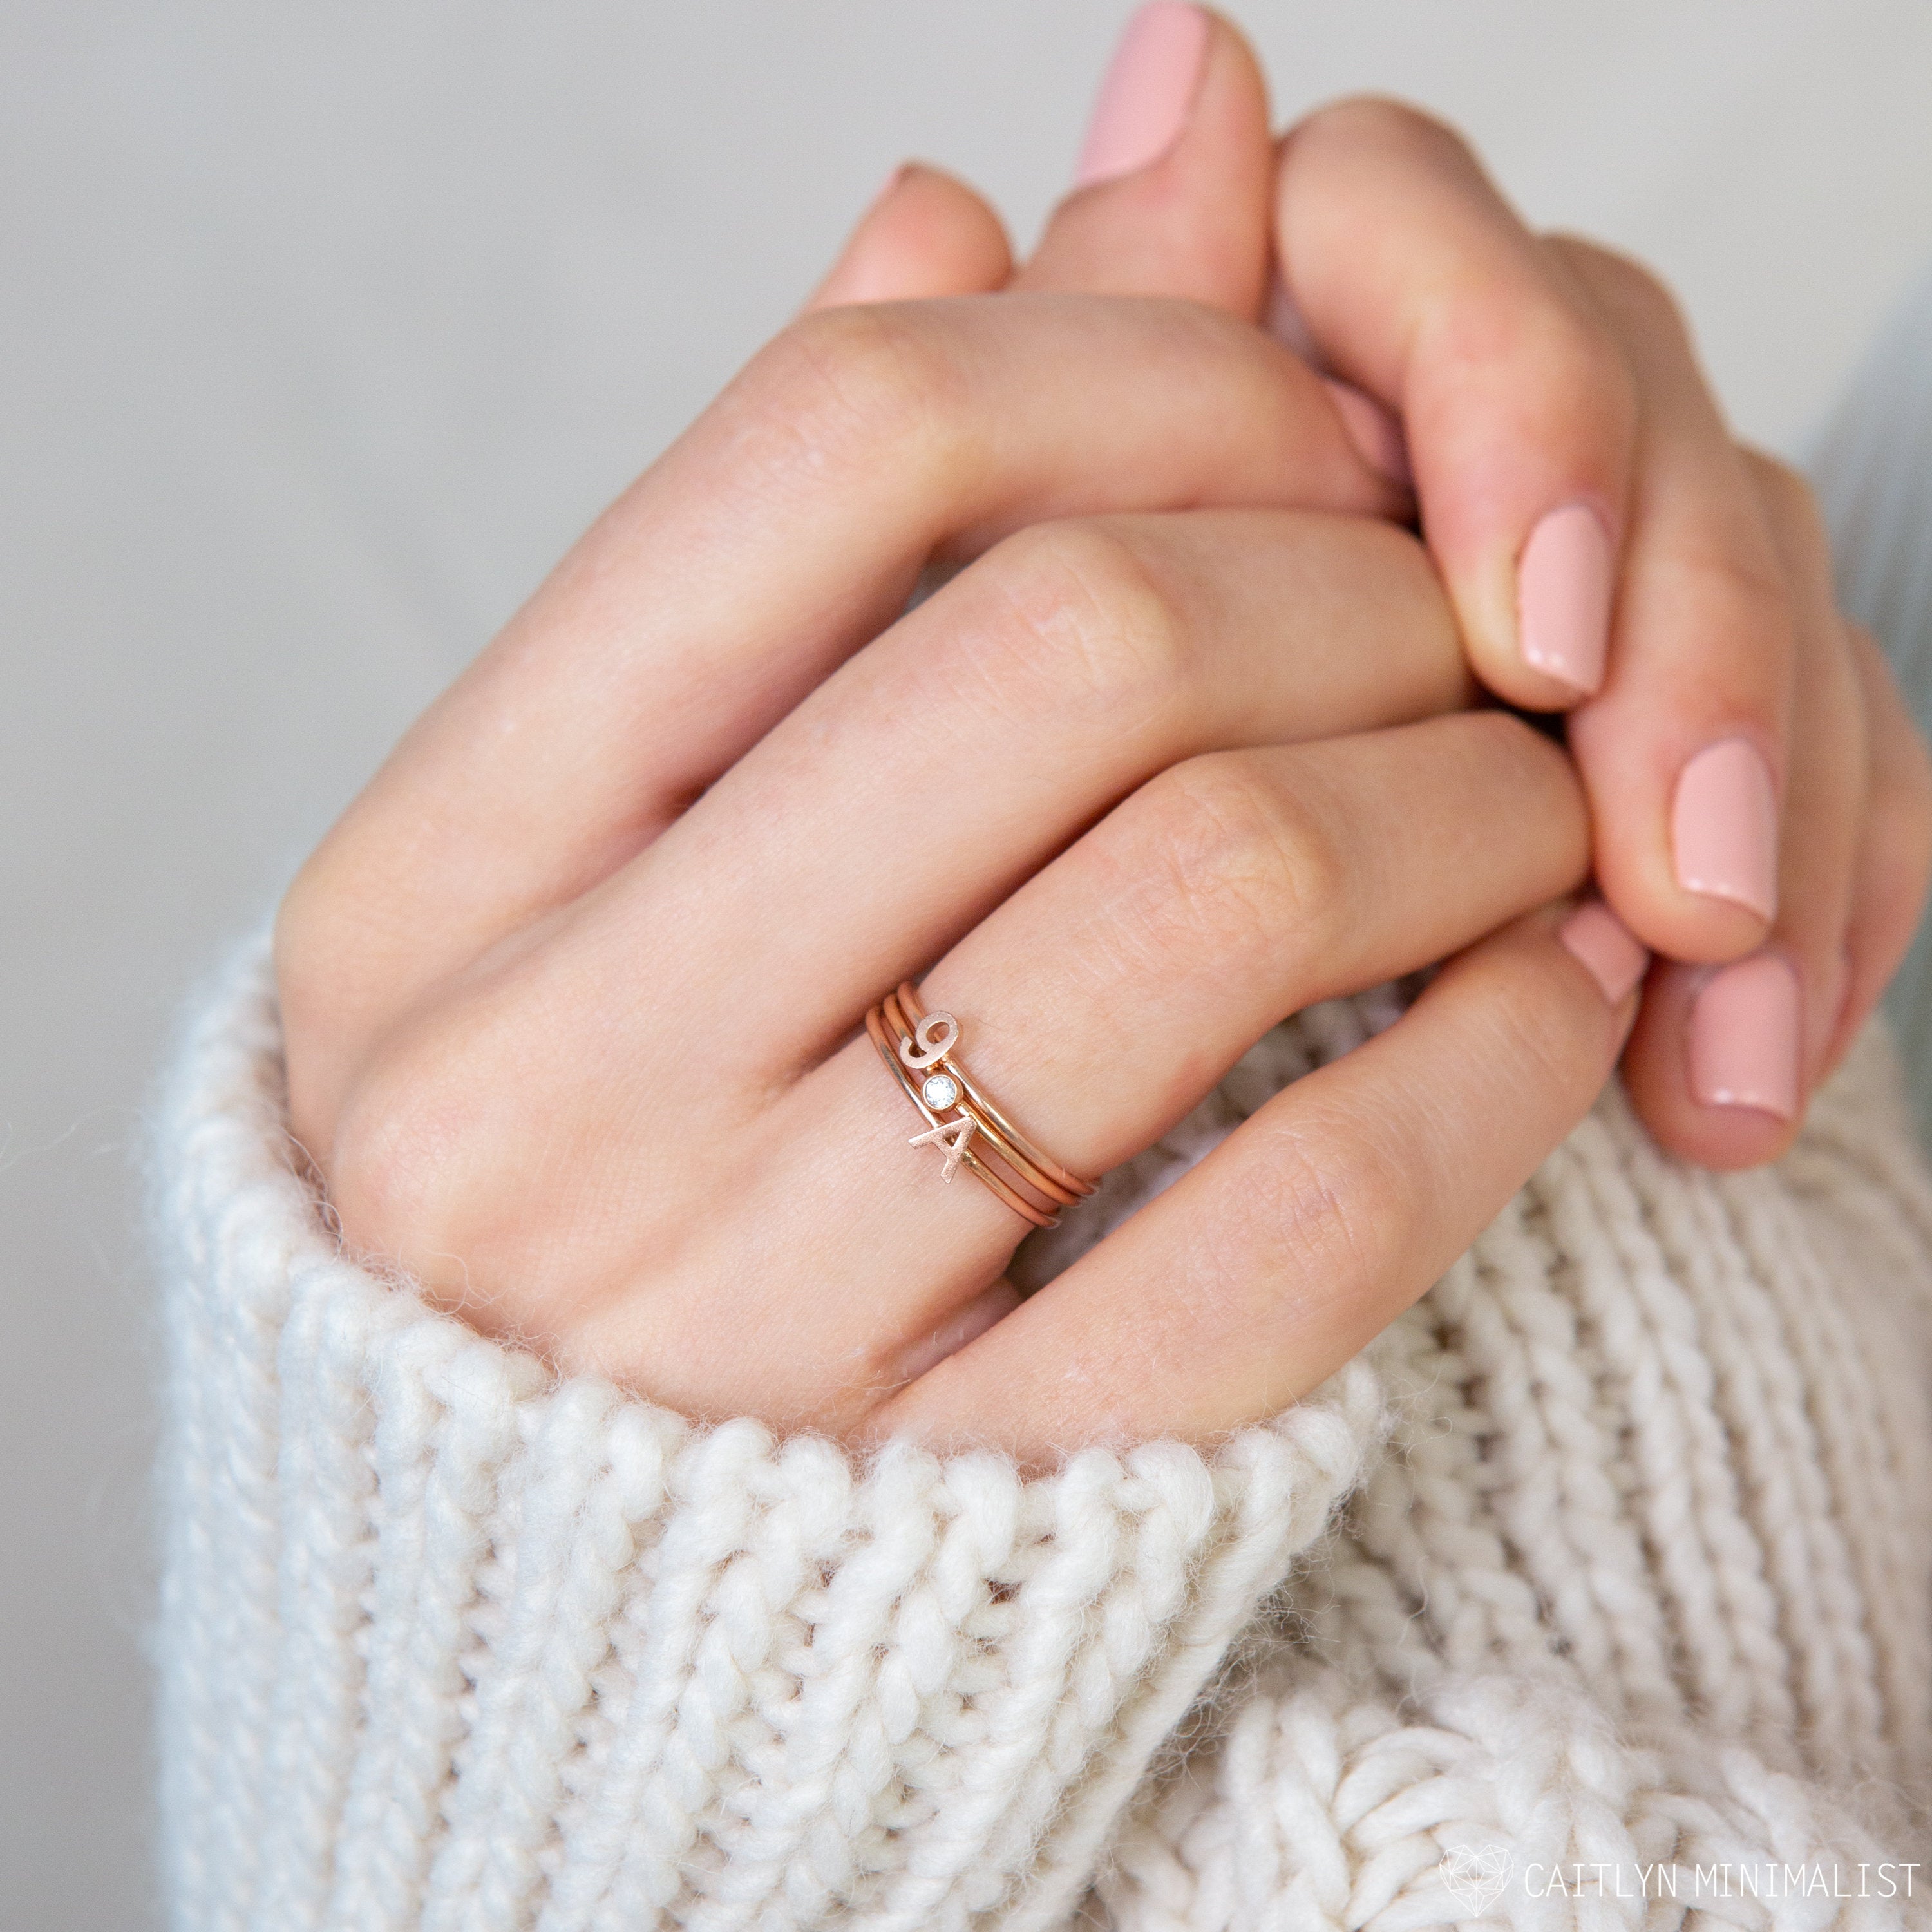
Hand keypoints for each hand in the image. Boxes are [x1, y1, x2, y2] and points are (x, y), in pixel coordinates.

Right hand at [278, 279, 1625, 1453]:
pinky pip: (1303, 1220)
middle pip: (1068, 643)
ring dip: (1461, 792)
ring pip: (1216, 895)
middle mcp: (551, 1077)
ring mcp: (742, 1311)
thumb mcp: (620, 837)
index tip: (1303, 408)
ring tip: (1524, 785)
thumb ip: (811, 523)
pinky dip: (1488, 1057)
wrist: (560, 1591)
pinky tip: (1540, 990)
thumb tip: (1002, 183)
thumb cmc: (595, 1141)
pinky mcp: (970, 1501)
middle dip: (1348, 568)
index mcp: (440, 873)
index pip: (844, 446)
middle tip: (1454, 601)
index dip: (1142, 359)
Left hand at [814, 7, 1931, 1172]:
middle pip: (1638, 432)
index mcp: (1283, 308)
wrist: (1062, 905)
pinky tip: (1749, 1064)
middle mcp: (1452, 398)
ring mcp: (1589, 547)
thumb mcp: (998, 565)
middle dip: (1691, 676)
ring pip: (1751, 613)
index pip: (1428, 238)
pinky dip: (1805, 919)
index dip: (1510, 416)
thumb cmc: (999, 732)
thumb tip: (1184, 54)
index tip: (1527, 643)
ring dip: (1767, 842)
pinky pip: (1807, 768)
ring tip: (1716, 1062)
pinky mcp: (1676, 704)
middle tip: (1680, 890)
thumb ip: (1083, 340)